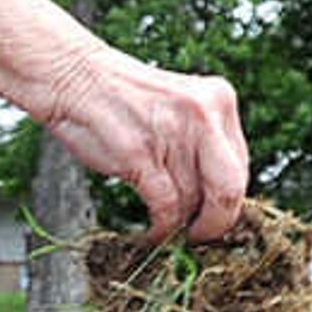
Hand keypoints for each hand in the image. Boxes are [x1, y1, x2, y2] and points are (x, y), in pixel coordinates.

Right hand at [39, 51, 249, 243]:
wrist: (70, 74)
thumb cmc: (118, 97)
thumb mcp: (177, 107)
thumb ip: (202, 142)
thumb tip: (214, 197)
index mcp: (218, 98)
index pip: (241, 167)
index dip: (229, 201)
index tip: (213, 217)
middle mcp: (203, 114)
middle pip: (230, 189)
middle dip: (216, 224)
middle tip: (200, 237)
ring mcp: (172, 133)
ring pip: (193, 202)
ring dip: (179, 227)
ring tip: (166, 232)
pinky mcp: (141, 153)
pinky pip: (166, 207)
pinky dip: (162, 229)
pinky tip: (154, 233)